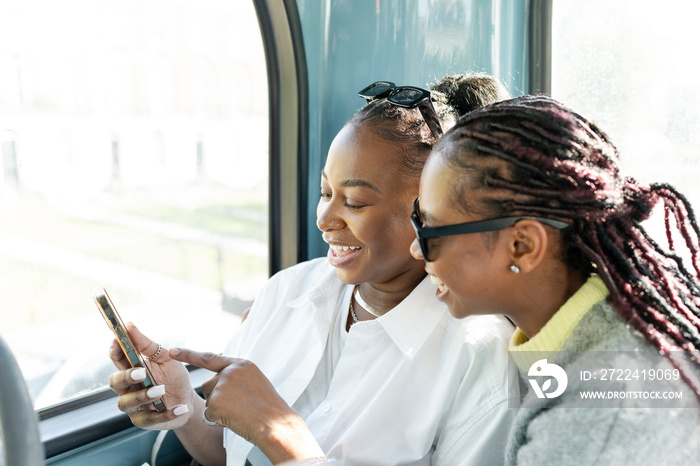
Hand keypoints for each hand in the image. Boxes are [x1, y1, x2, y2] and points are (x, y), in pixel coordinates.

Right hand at [108, 324, 195, 429]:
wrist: (188, 399)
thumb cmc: (173, 376)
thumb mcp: (165, 357)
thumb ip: (148, 345)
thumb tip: (130, 325)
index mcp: (131, 369)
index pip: (117, 359)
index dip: (114, 350)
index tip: (117, 340)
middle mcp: (128, 388)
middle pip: (115, 382)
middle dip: (126, 376)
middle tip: (141, 372)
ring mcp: (134, 406)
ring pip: (127, 403)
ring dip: (143, 396)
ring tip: (161, 390)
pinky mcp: (145, 421)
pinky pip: (150, 419)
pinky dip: (166, 414)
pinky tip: (180, 407)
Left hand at [171, 348, 324, 462]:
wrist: (276, 423)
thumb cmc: (268, 407)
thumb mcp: (256, 381)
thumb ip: (237, 376)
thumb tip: (217, 379)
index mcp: (242, 364)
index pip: (210, 357)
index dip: (189, 354)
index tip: (172, 351)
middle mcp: (231, 371)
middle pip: (208, 384)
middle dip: (216, 397)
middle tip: (239, 406)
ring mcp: (223, 385)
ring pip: (209, 400)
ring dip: (218, 409)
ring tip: (240, 412)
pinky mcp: (217, 402)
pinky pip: (209, 414)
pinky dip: (218, 420)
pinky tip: (234, 419)